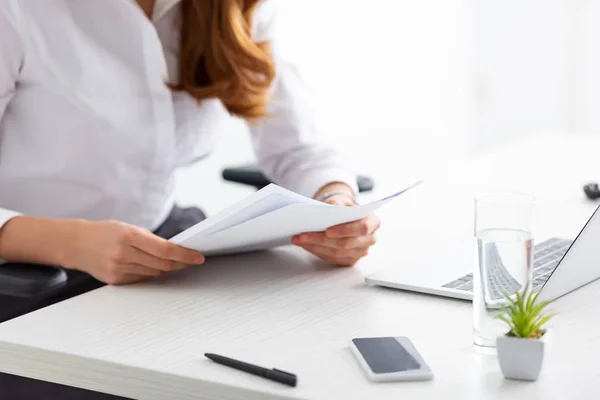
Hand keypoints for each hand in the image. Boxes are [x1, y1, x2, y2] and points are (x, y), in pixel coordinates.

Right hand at [62, 220, 204, 284]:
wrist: (75, 244)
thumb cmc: (105, 232)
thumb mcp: (128, 227)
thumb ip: (151, 239)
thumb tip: (175, 250)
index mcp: (129, 236)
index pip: (165, 250)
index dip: (185, 255)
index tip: (198, 257)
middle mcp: (123, 254)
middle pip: (163, 264)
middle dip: (181, 263)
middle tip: (192, 260)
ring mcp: (118, 269)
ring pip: (154, 273)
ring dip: (166, 268)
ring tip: (172, 261)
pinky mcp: (115, 280)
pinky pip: (142, 279)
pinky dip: (151, 273)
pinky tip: (152, 267)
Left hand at [292, 194, 380, 265]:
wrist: (344, 215)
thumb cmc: (344, 207)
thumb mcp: (341, 200)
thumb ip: (335, 204)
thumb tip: (321, 212)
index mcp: (373, 222)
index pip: (362, 228)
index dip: (345, 230)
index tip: (327, 230)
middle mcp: (369, 239)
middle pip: (345, 243)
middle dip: (321, 240)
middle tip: (303, 235)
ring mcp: (360, 252)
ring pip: (336, 253)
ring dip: (315, 246)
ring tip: (299, 239)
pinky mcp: (349, 260)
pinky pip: (331, 259)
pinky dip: (316, 251)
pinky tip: (305, 244)